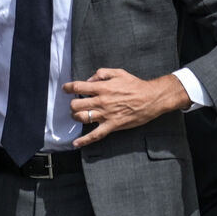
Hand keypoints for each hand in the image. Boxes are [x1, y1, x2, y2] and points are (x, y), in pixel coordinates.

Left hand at [65, 68, 188, 147]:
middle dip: (72, 104)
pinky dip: (84, 140)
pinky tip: (76, 143)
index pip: (78, 87)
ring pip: (82, 118)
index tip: (65, 89)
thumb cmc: (135, 85)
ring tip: (77, 115)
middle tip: (75, 104)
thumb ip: (102, 74)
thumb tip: (89, 80)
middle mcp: (101, 101)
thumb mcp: (118, 73)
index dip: (68, 88)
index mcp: (102, 87)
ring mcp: (106, 115)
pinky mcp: (112, 125)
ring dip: (76, 117)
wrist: (151, 98)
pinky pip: (95, 135)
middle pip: (76, 104)